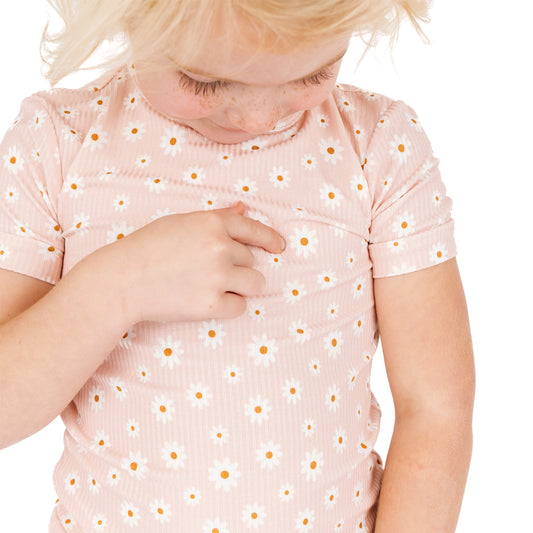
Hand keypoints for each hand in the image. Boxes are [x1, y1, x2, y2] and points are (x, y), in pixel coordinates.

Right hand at [103, 202, 284, 324]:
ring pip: (255, 284)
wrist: (122, 280)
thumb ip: (215, 217)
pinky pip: (240, 307)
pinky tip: (207, 301)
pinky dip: (229, 306)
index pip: (254, 229)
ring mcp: (217, 277)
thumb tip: (242, 209)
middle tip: (208, 272)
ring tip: (216, 287)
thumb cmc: (146, 248)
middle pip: (251, 261)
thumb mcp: (180, 223)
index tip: (279, 247)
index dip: (270, 239)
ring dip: (241, 287)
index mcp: (212, 223)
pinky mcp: (211, 305)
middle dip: (236, 267)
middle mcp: (220, 248)